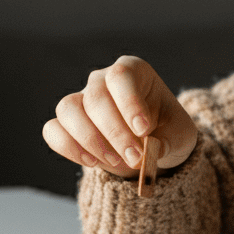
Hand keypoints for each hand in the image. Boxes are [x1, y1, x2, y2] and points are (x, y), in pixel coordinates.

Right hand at [42, 56, 197, 178]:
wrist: (151, 146)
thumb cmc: (167, 130)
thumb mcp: (180, 135)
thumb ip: (169, 141)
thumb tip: (150, 151)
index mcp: (134, 71)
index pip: (121, 76)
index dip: (129, 102)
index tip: (143, 130)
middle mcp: (102, 79)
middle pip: (96, 97)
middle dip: (114, 132)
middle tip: (135, 158)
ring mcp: (81, 99)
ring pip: (69, 110)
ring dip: (90, 140)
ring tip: (115, 161)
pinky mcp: (66, 124)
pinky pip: (53, 130)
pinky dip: (69, 148)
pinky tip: (92, 162)